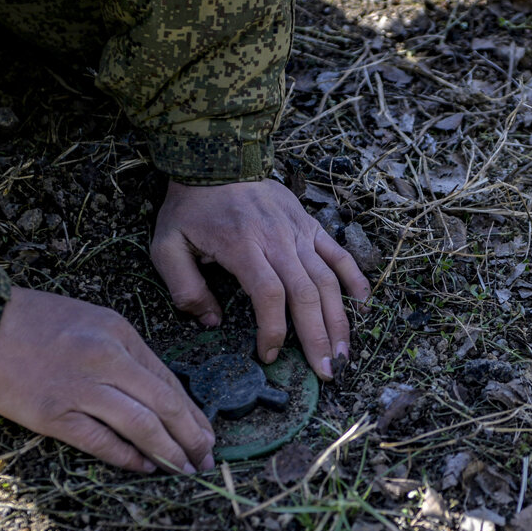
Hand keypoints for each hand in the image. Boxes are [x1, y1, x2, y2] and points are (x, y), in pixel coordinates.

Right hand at [0, 287, 214, 473]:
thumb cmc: (31, 319)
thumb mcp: (90, 320)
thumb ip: (122, 353)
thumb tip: (154, 394)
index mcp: (119, 334)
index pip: (168, 380)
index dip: (192, 412)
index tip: (206, 433)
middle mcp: (108, 359)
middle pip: (165, 404)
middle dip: (191, 436)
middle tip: (207, 460)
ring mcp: (81, 388)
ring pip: (141, 425)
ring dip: (168, 452)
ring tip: (184, 470)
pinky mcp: (53, 414)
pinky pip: (101, 440)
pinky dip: (127, 457)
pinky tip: (144, 467)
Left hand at [151, 180, 370, 378]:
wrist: (217, 157)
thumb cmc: (191, 206)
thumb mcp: (167, 245)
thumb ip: (185, 288)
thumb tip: (211, 323)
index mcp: (243, 247)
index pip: (269, 295)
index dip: (274, 331)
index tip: (270, 356)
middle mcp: (278, 240)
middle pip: (306, 294)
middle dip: (318, 338)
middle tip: (326, 372)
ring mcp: (299, 232)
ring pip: (327, 279)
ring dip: (339, 319)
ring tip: (343, 353)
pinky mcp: (310, 224)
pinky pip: (338, 253)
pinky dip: (354, 277)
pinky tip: (364, 302)